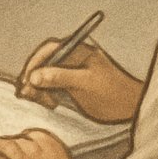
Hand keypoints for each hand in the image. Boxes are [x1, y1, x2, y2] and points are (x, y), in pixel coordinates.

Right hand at [16, 38, 144, 123]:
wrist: (131, 108)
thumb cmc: (113, 93)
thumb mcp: (85, 84)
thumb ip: (59, 77)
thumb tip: (34, 76)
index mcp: (78, 50)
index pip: (49, 50)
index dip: (35, 63)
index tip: (26, 80)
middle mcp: (73, 57)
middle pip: (45, 62)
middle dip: (34, 78)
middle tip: (27, 95)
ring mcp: (72, 71)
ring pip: (46, 75)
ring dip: (39, 88)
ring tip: (43, 102)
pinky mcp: (72, 84)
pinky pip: (52, 85)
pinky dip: (46, 94)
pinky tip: (50, 103)